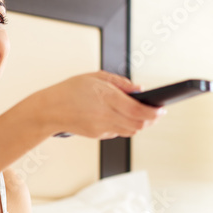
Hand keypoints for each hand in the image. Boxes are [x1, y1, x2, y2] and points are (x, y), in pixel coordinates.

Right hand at [31, 71, 163, 139]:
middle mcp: (105, 115)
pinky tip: (126, 118)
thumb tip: (140, 89)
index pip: (138, 110)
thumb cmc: (70, 90)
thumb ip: (120, 82)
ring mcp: (102, 128)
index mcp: (106, 97)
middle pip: (138, 124)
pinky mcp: (98, 135)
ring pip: (131, 131)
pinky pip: (118, 133)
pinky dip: (126, 126)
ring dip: (141, 125)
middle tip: (158, 113)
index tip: (162, 109)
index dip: (154, 112)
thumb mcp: (96, 77)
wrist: (49, 110)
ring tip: (146, 116)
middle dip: (151, 120)